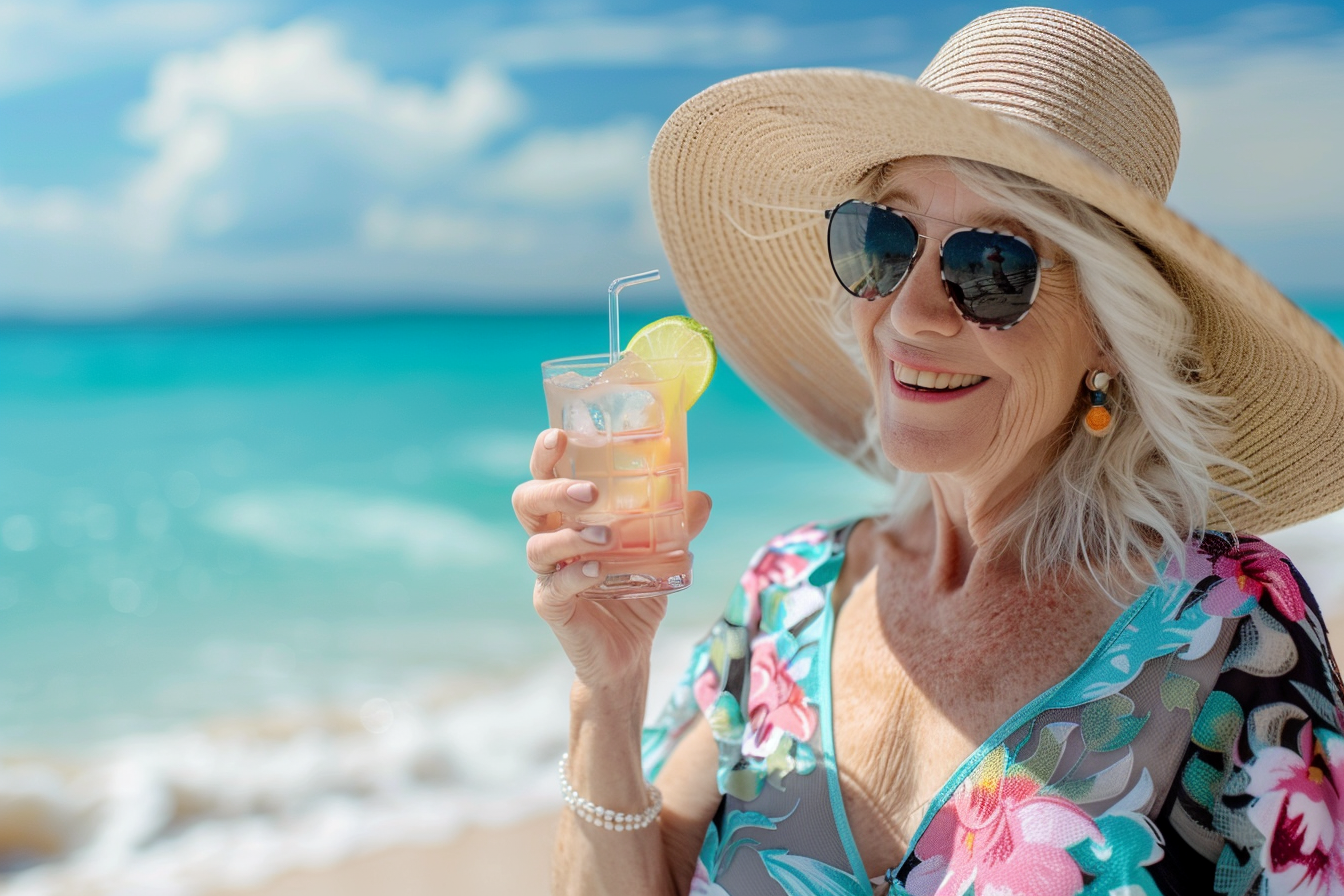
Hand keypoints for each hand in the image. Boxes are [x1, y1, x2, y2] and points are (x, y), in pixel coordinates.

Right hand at [512, 428, 711, 687]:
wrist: (628, 652)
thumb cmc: (635, 592)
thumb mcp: (662, 554)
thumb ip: (677, 525)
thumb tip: (700, 497)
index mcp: (568, 517)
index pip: (545, 477)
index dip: (545, 455)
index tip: (561, 436)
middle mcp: (550, 540)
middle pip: (527, 503)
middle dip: (553, 489)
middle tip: (590, 490)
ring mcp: (547, 575)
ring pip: (538, 545)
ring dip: (571, 534)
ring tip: (606, 535)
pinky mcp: (552, 606)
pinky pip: (555, 587)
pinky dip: (576, 575)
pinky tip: (597, 569)